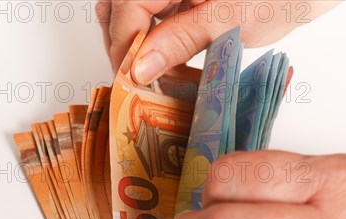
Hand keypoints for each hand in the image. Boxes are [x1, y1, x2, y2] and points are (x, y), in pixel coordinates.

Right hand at [97, 0, 340, 84]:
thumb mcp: (227, 21)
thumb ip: (178, 41)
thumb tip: (139, 69)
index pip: (126, 8)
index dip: (125, 48)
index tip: (133, 84)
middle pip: (118, 10)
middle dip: (127, 48)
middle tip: (143, 83)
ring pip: (128, 14)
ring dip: (137, 47)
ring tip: (157, 75)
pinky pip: (147, 17)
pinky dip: (152, 42)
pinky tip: (168, 63)